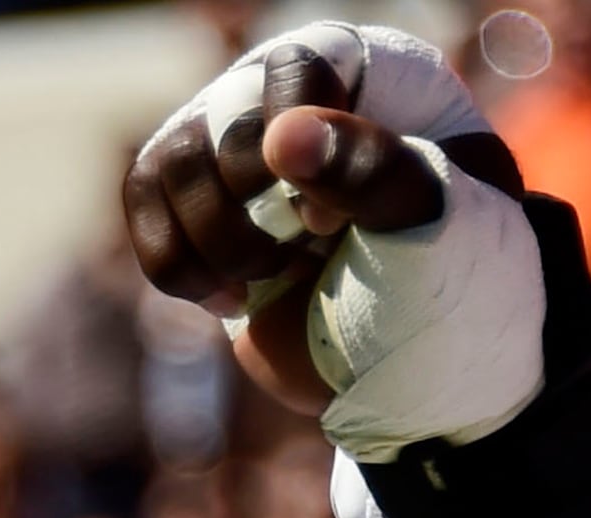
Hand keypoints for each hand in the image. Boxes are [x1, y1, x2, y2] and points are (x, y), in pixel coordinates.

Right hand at [125, 22, 547, 458]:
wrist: (410, 374)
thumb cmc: (445, 284)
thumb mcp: (427, 219)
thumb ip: (368, 168)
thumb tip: (283, 136)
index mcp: (372, 78)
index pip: (297, 71)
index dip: (298, 145)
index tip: (328, 219)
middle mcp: (297, 103)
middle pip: (222, 120)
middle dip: (256, 205)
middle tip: (315, 246)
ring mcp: (240, 158)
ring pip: (168, 166)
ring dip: (217, 241)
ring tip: (276, 274)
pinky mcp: (197, 214)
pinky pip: (146, 214)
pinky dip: (180, 268)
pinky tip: (235, 298)